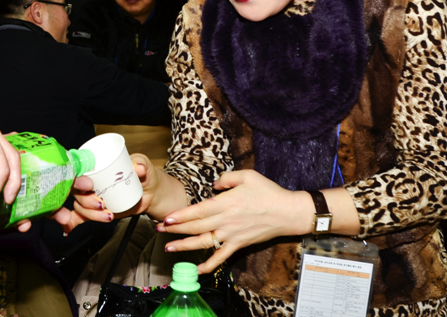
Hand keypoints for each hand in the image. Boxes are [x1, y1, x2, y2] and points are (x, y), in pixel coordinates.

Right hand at [53, 153, 165, 234]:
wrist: (150, 192)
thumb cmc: (143, 172)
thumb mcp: (142, 165)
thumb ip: (141, 163)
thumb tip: (138, 167)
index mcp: (94, 166)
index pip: (77, 169)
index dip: (77, 178)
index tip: (89, 185)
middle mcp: (89, 180)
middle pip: (75, 190)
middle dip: (84, 200)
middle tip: (100, 204)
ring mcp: (90, 196)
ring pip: (79, 205)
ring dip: (89, 213)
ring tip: (108, 215)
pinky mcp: (94, 210)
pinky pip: (79, 216)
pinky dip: (72, 222)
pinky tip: (67, 229)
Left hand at [155, 169, 307, 272]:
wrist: (288, 213)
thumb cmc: (268, 192)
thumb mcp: (247, 176)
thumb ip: (227, 178)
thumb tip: (214, 184)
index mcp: (226, 203)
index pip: (198, 211)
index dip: (180, 216)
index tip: (166, 218)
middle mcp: (226, 221)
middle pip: (196, 227)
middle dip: (175, 229)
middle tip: (158, 229)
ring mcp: (232, 234)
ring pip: (204, 242)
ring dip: (185, 246)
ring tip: (168, 248)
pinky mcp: (239, 244)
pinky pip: (221, 257)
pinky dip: (209, 264)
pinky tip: (197, 269)